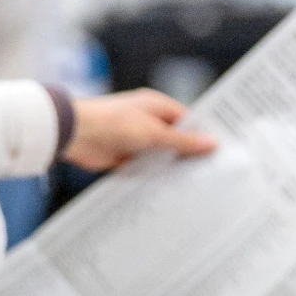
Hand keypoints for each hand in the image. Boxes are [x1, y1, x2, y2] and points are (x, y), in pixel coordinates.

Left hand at [63, 88, 216, 172]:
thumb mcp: (153, 132)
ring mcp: (136, 139)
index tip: (221, 150)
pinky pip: (145, 168)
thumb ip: (182, 140)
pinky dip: (154, 176)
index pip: (188, 120)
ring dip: (171, 167)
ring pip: (160, 155)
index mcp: (156, 106)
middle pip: (175, 139)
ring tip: (197, 186)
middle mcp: (147, 121)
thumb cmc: (112, 123)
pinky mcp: (124, 157)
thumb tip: (211, 142)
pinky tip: (169, 190)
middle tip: (213, 172)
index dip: (202, 134)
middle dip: (189, 154)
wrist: (74, 134)